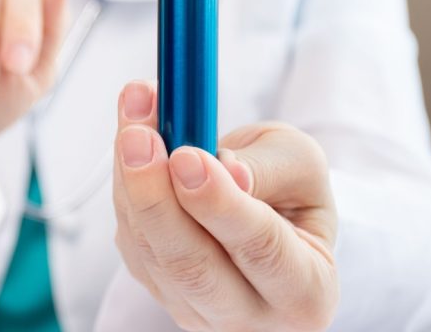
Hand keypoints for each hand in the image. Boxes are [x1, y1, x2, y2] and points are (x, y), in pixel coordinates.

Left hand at [112, 81, 338, 331]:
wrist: (268, 214)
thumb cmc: (291, 192)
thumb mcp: (300, 166)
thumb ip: (266, 168)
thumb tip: (221, 166)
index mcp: (306, 292)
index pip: (262, 251)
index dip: (220, 203)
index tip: (187, 155)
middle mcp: (250, 316)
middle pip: (192, 267)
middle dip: (157, 197)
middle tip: (139, 138)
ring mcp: (196, 310)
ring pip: (150, 252)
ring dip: (131, 181)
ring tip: (132, 119)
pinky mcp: (156, 290)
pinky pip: (131, 241)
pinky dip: (125, 185)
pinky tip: (133, 138)